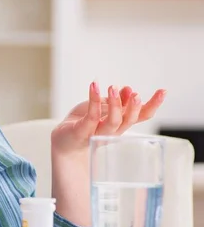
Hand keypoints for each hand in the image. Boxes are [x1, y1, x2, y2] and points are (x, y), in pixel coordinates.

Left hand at [51, 82, 165, 157]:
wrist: (63, 141)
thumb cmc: (84, 123)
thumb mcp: (101, 108)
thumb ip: (115, 101)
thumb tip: (128, 89)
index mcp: (120, 124)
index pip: (141, 116)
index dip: (153, 105)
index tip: (163, 91)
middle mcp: (112, 131)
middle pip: (128, 121)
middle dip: (134, 108)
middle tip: (136, 94)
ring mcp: (97, 133)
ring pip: (112, 122)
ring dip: (115, 104)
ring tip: (113, 88)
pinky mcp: (82, 132)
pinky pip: (91, 117)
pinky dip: (93, 100)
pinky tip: (94, 85)